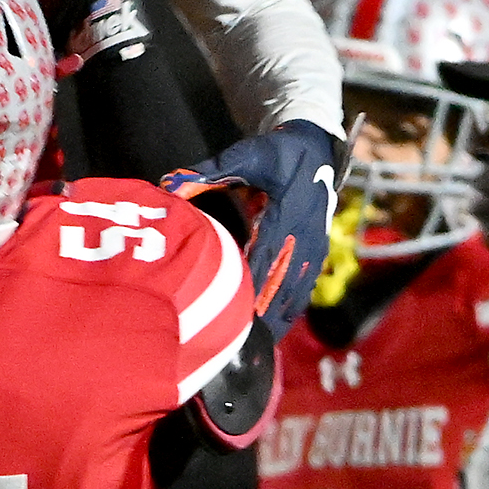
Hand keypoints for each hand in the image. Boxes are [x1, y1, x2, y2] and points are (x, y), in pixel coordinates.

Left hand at [164, 119, 344, 343]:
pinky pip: (308, 283)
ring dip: (283, 314)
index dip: (255, 282)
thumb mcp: (245, 156)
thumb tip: (170, 185)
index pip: (268, 253)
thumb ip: (209, 173)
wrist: (315, 146)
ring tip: (264, 342)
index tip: (239, 307)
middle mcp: (305, 232)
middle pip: (285, 279)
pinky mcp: (318, 247)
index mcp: (288, 212)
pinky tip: (281, 325)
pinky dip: (295, 305)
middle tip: (247, 338)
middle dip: (267, 309)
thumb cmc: (276, 152)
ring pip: (300, 287)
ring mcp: (315, 242)